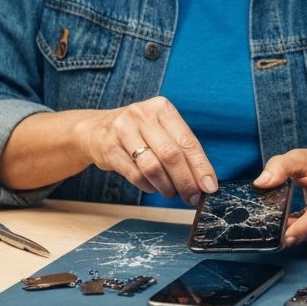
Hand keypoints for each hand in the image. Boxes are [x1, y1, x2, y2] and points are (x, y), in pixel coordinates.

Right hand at [85, 96, 216, 204]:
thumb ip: (182, 149)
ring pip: (152, 167)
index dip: (201, 167)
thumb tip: (205, 181)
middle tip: (192, 197)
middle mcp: (142, 115)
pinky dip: (148, 186)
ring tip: (171, 192)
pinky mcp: (109, 148)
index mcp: (162, 108)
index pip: (187, 141)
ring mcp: (123, 130)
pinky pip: (135, 175)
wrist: (97, 129)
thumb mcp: (161, 129)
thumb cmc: (139, 132)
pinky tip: (153, 186)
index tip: (209, 187)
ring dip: (166, 186)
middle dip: (185, 181)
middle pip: (171, 155)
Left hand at [254, 149, 306, 246]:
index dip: (301, 229)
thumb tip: (260, 182)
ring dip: (288, 230)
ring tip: (278, 215)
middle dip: (286, 231)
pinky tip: (287, 221)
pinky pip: (306, 238)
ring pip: (305, 237)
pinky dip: (293, 232)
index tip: (285, 238)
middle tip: (266, 223)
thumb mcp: (303, 158)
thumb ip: (281, 166)